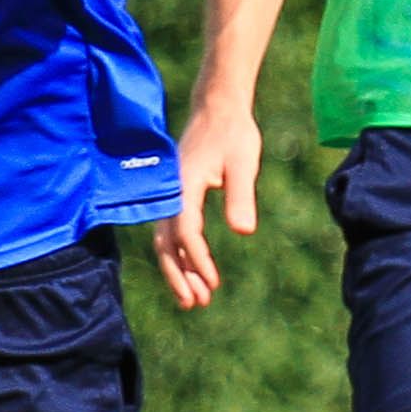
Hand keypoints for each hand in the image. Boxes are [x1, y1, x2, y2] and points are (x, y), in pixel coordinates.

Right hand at [152, 99, 264, 308]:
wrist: (218, 108)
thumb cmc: (233, 133)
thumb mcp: (243, 162)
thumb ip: (240, 196)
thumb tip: (244, 231)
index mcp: (183, 184)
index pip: (185, 229)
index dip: (197, 258)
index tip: (213, 280)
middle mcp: (170, 193)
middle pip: (166, 242)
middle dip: (179, 275)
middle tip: (196, 304)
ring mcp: (170, 195)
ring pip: (167, 240)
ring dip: (179, 270)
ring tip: (197, 299)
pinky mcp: (176, 196)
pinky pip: (173, 232)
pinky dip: (181, 255)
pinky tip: (195, 272)